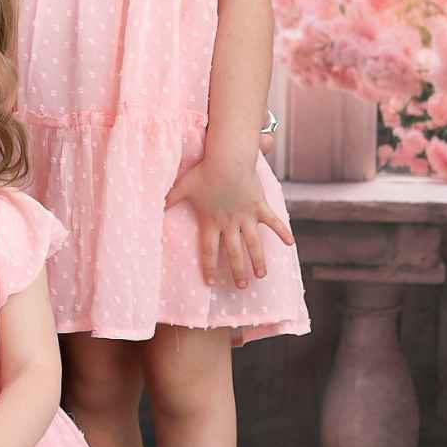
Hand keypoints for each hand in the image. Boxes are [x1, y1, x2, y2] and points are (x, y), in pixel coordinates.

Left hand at [166, 143, 295, 290]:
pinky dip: (282, 232)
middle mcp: (229, 223)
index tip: (211, 282)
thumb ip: (170, 199)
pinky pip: (273, 221)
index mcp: (211, 222)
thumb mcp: (183, 186)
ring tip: (261, 276)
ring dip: (258, 260)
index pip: (208, 251)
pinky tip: (290, 244)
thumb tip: (155, 206)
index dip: (209, 267)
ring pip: (253, 244)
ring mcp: (246, 216)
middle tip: (241, 286)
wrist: (227, 160)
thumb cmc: (204, 172)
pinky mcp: (259, 205)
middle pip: (233, 253)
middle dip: (237, 271)